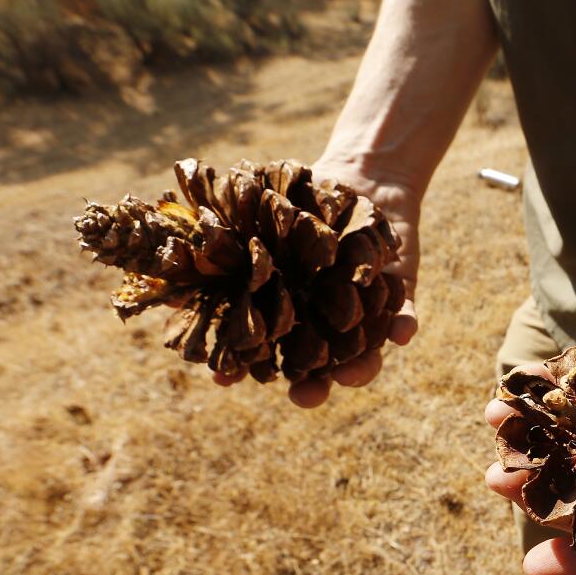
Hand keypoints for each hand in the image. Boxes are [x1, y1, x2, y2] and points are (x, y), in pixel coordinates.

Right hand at [214, 160, 421, 408]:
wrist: (359, 178)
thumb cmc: (302, 203)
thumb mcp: (263, 221)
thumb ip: (228, 247)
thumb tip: (171, 266)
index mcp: (289, 313)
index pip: (264, 349)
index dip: (244, 367)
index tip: (223, 379)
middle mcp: (327, 324)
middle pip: (318, 368)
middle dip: (312, 387)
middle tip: (303, 396)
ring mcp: (365, 314)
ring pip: (365, 353)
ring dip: (360, 368)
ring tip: (352, 374)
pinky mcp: (399, 296)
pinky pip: (404, 317)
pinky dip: (404, 326)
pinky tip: (403, 333)